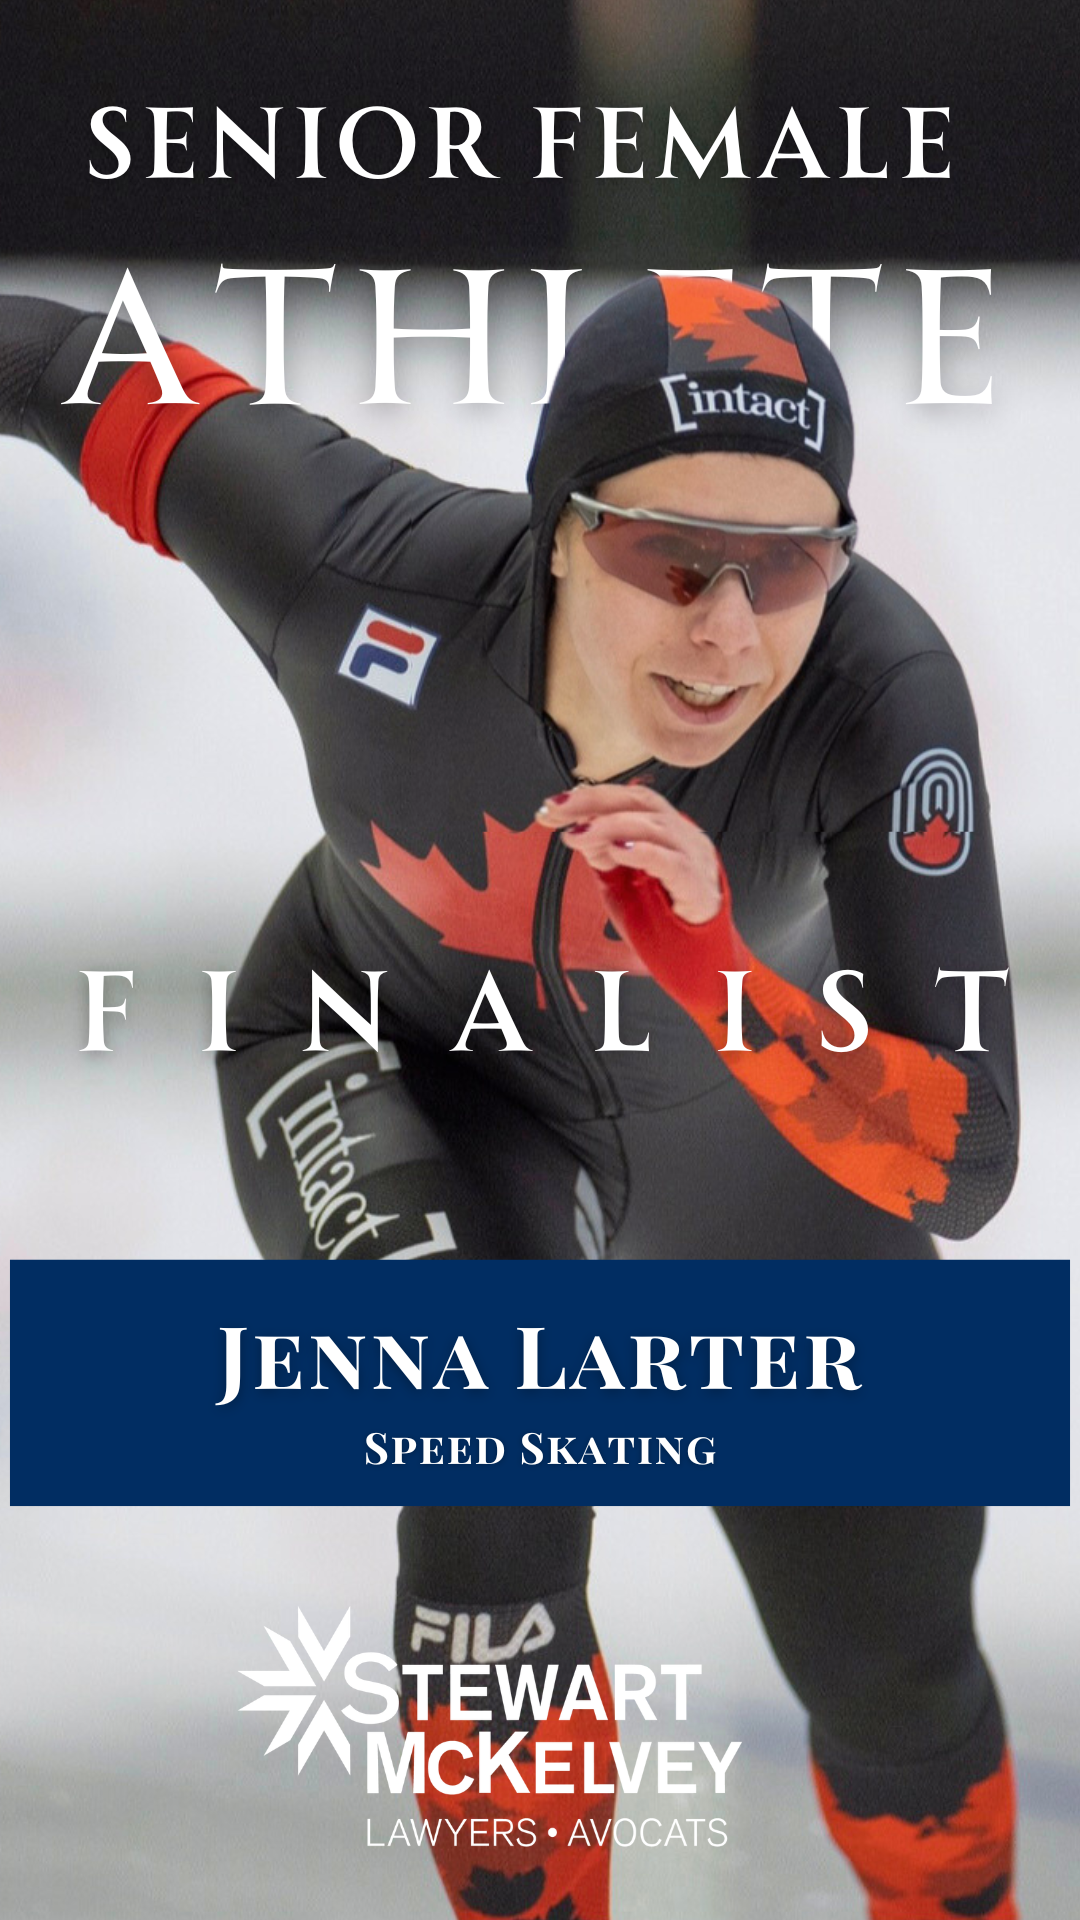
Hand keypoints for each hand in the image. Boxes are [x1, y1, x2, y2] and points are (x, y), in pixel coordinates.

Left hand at [535, 783, 722, 924]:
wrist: (696, 948)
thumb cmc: (664, 911)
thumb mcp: (622, 877)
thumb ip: (603, 852)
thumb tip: (576, 830)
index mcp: (664, 828)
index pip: (626, 798)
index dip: (589, 797)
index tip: (554, 806)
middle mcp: (681, 835)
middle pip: (640, 802)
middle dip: (594, 802)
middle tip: (559, 811)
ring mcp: (692, 857)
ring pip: (653, 826)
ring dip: (609, 827)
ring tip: (578, 835)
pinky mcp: (696, 884)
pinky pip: (672, 862)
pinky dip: (643, 852)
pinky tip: (618, 851)